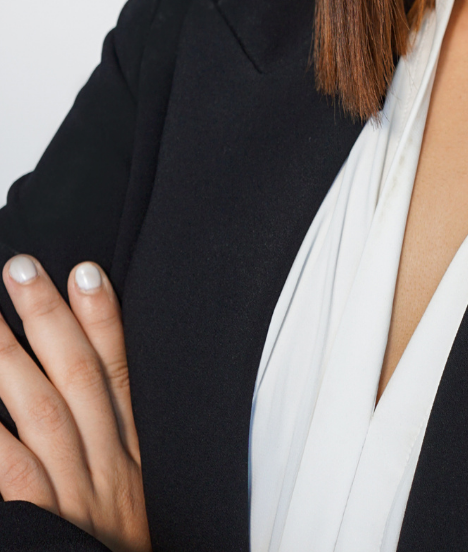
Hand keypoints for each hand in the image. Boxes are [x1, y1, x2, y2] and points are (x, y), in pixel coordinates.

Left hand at [0, 255, 149, 551]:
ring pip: (36, 417)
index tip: (85, 272)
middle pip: (74, 383)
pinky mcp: (36, 533)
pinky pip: (7, 475)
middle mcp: (104, 479)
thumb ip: (110, 466)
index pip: (117, 379)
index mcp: (129, 469)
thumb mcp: (126, 518)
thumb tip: (84, 412)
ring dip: (6, 361)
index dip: (103, 321)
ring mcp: (69, 507)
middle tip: (18, 269)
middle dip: (47, 320)